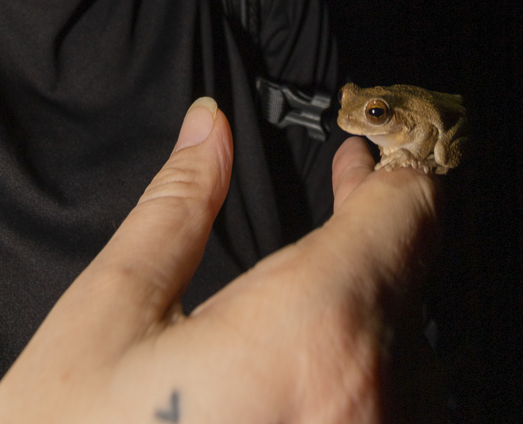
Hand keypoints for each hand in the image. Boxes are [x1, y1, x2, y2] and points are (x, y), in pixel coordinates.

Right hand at [0, 98, 442, 423]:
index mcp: (310, 336)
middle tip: (348, 180)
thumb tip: (206, 128)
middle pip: (415, 283)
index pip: (408, 218)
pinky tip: (315, 357)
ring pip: (413, 358)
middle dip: (382, 223)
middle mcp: (367, 409)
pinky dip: (367, 370)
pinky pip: (390, 417)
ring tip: (331, 263)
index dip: (395, 163)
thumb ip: (176, 208)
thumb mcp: (107, 318)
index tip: (369, 142)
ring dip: (379, 299)